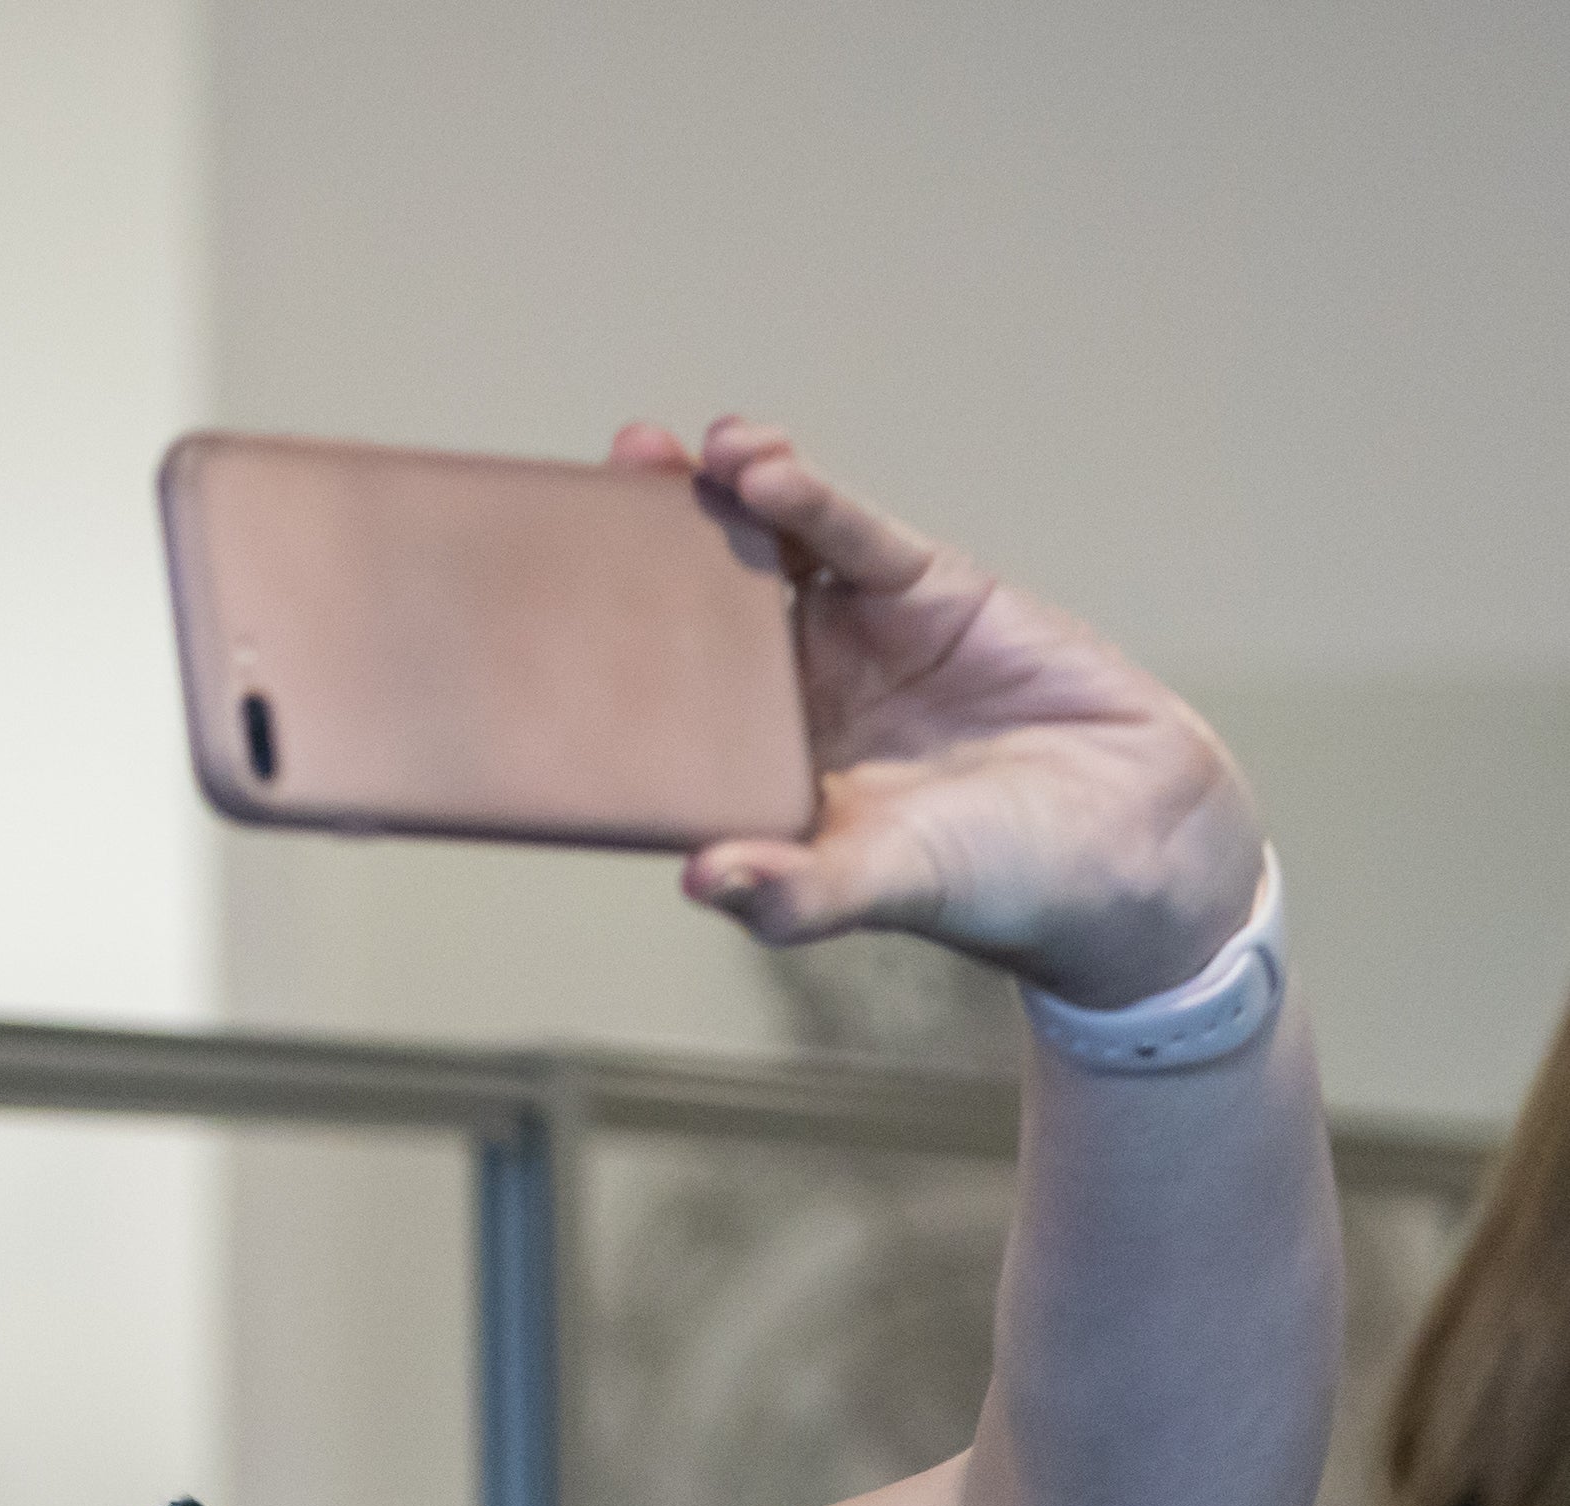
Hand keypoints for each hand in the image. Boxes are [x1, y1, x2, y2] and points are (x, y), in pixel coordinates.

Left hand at [615, 418, 1265, 1004]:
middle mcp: (786, 695)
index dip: (594, 655)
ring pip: (761, 553)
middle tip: (572, 494)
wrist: (1129, 839)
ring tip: (662, 459)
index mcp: (750, 768)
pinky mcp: (922, 589)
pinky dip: (804, 499)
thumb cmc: (994, 880)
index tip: (532, 609)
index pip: (652, 703)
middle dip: (631, 551)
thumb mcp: (882, 885)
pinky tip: (755, 466)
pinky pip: (849, 534)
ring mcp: (851, 635)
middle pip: (686, 609)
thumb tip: (700, 881)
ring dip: (710, 501)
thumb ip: (797, 891)